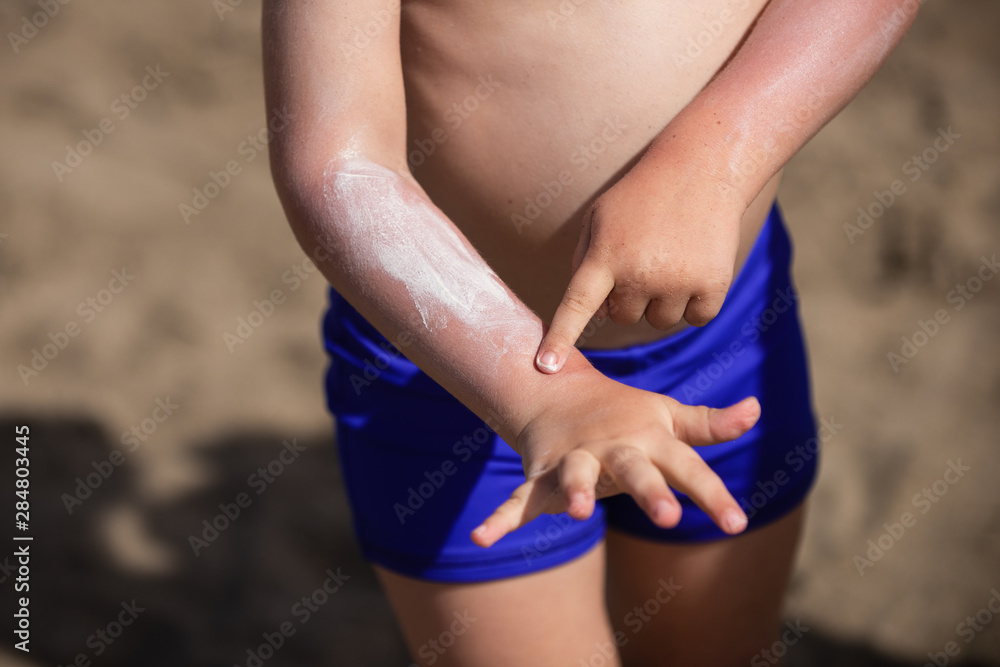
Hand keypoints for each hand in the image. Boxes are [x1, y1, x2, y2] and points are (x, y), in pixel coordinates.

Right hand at [470, 375, 759, 546]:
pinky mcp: (543, 475)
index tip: (737, 523)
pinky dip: (500, 518)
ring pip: (575, 476)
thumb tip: (756, 411)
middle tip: (670, 517)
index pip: (687, 467)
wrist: (556, 392)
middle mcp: (612, 449)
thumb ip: (709, 424)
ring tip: (578, 511)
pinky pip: (521, 498)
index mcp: (648, 439)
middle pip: (635, 471)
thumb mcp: (667, 418)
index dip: (712, 494)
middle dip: (650, 493)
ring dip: (575, 491)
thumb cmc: (625, 415)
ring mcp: (575, 461)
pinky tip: (481, 537)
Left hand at [534, 160, 745, 372]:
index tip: (545, 367)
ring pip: (659, 322)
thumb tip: (591, 313)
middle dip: (628, 297)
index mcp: (605, 256)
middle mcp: (639, 273)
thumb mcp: (600, 218)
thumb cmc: (642, 195)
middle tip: (644, 258)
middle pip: (622, 318)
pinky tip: (696, 268)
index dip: (560, 338)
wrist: (702, 168)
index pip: (575, 305)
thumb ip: (585, 262)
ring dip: (663, 301)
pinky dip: (696, 303)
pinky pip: (696, 319)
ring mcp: (677, 281)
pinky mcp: (712, 285)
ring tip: (671, 259)